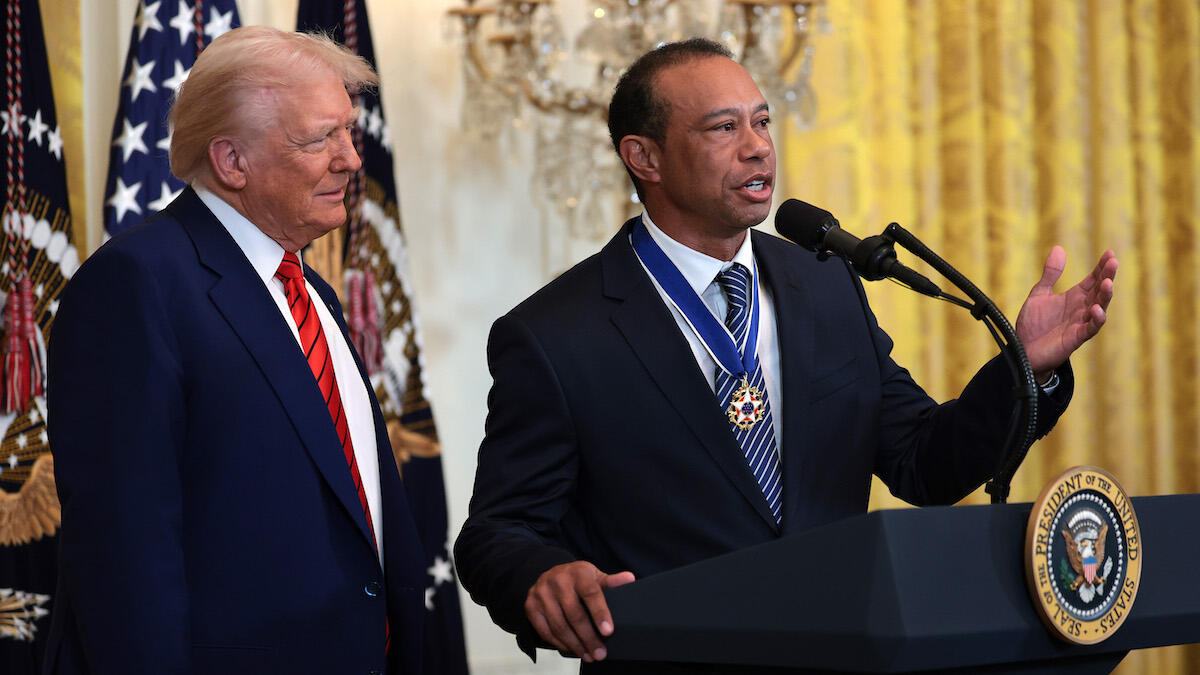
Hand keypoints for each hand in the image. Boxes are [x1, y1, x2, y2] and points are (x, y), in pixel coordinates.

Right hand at [524, 561, 635, 661]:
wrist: (549, 574)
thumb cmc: (577, 579)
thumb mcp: (594, 576)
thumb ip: (611, 581)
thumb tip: (630, 579)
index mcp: (577, 572)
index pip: (591, 593)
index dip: (600, 613)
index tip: (608, 632)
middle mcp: (557, 580)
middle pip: (574, 614)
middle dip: (588, 637)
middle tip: (600, 653)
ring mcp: (541, 593)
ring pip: (559, 625)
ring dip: (575, 644)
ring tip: (588, 655)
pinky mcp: (530, 606)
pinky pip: (545, 630)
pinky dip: (559, 643)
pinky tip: (572, 649)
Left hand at [1015, 247, 1117, 380]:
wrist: (1023, 350)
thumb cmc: (1034, 324)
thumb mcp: (1040, 294)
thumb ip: (1050, 274)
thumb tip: (1059, 248)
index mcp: (1075, 297)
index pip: (1093, 279)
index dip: (1101, 267)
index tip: (1110, 253)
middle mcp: (1082, 309)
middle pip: (1100, 291)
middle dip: (1108, 277)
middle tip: (1113, 262)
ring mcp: (1081, 323)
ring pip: (1100, 308)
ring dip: (1105, 296)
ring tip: (1107, 283)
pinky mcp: (1076, 338)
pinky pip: (1090, 328)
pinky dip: (1096, 319)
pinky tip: (1096, 309)